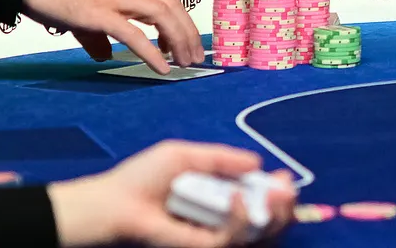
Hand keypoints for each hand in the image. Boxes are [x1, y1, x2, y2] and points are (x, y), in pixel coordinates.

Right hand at [22, 0, 204, 72]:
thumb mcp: (81, 8)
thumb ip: (97, 33)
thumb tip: (105, 55)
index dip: (179, 18)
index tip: (184, 40)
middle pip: (171, 5)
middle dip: (187, 31)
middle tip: (195, 56)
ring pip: (161, 15)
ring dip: (178, 40)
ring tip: (185, 61)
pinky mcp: (100, 13)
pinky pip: (134, 34)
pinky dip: (152, 51)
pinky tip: (163, 67)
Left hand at [48, 141, 295, 247]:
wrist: (109, 204)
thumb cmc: (140, 178)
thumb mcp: (184, 156)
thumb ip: (220, 158)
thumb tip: (256, 162)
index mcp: (216, 199)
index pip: (257, 203)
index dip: (277, 194)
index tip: (285, 178)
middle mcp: (217, 222)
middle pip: (266, 224)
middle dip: (285, 207)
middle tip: (285, 188)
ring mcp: (210, 237)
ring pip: (257, 235)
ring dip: (273, 212)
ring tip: (274, 190)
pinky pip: (231, 239)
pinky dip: (241, 219)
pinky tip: (237, 197)